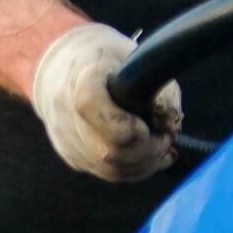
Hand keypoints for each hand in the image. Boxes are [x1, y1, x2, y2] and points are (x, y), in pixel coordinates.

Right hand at [30, 23, 181, 182]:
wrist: (64, 67)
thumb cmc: (110, 62)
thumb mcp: (139, 60)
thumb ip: (160, 91)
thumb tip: (168, 127)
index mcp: (81, 76)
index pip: (89, 104)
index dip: (121, 123)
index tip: (145, 127)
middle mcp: (64, 110)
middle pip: (107, 150)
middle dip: (147, 150)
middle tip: (166, 138)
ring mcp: (65, 137)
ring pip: (110, 169)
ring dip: (145, 163)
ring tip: (162, 145)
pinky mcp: (71, 156)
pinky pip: (106, 172)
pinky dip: (135, 169)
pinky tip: (151, 156)